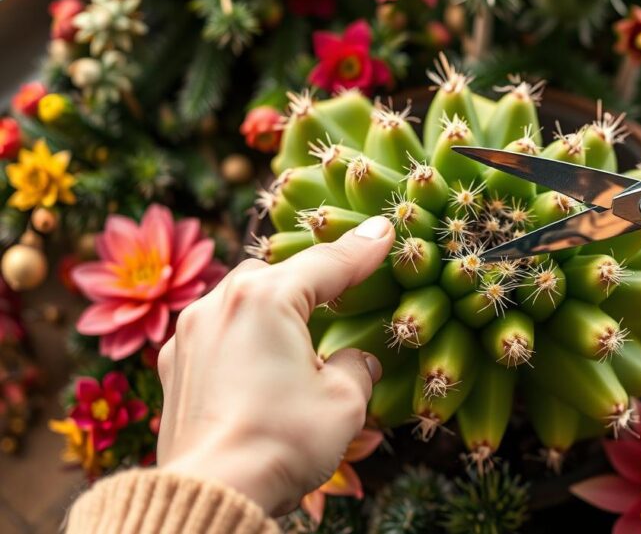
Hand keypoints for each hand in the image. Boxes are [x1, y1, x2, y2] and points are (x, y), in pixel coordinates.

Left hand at [156, 216, 395, 514]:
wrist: (214, 493)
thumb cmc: (283, 442)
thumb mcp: (345, 402)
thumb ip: (356, 367)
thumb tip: (357, 361)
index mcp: (265, 299)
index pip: (327, 263)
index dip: (362, 248)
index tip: (384, 229)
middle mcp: (219, 304)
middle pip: (276, 273)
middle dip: (309, 278)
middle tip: (342, 285)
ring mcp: (189, 334)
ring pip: (240, 299)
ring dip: (272, 307)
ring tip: (299, 331)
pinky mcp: (173, 367)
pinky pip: (215, 332)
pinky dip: (242, 336)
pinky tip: (258, 363)